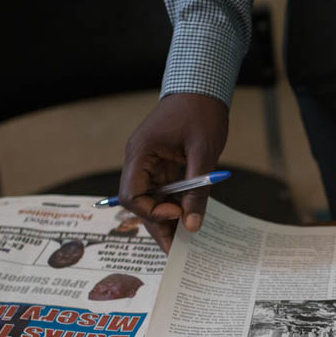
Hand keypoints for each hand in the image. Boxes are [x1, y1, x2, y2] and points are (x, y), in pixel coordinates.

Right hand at [119, 93, 228, 251]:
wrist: (203, 84)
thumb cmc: (201, 111)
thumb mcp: (203, 152)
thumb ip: (197, 190)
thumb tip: (192, 226)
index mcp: (141, 153)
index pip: (131, 194)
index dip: (152, 211)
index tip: (178, 212)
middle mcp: (140, 160)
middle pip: (141, 203)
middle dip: (159, 226)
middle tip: (178, 252)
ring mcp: (150, 163)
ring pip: (152, 200)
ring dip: (168, 220)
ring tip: (185, 243)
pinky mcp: (163, 164)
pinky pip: (165, 191)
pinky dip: (175, 206)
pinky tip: (189, 221)